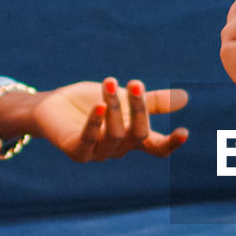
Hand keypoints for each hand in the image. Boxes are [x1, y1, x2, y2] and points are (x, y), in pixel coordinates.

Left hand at [0, 78, 188, 161]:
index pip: (157, 148)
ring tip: (109, 82)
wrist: (50, 106)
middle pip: (138, 135)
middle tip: (136, 83)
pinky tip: (99, 105)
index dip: (171, 143)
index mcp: (131, 139)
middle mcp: (117, 149)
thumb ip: (150, 101)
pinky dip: (95, 122)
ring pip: (115, 135)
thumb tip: (184, 97)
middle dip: (138, 108)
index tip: (184, 131)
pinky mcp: (76, 151)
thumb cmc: (88, 102)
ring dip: (114, 108)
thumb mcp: (123, 98)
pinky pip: (88, 140)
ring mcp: (97, 153)